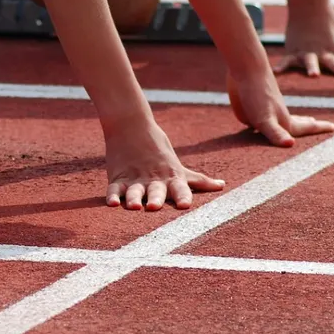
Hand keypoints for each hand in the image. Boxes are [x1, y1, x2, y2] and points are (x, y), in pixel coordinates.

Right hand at [104, 120, 224, 209]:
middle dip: (155, 199)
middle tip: (154, 207)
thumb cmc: (159, 150)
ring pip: (134, 191)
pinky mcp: (118, 178)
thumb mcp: (179, 167)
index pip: (179, 188)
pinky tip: (111, 203)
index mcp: (171, 177)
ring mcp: (135, 179)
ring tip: (134, 207)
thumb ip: (199, 181)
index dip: (182, 197)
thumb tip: (222, 186)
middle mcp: (153, 180)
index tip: (185, 206)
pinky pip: (114, 188)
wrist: (132, 126)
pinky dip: (112, 196)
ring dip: (134, 199)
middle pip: (155, 191)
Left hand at [227, 71, 333, 146]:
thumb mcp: (264, 119)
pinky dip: (267, 119)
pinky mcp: (250, 106)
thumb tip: (290, 144)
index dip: (319, 128)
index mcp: (283, 121)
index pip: (305, 128)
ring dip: (292, 121)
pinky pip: (262, 117)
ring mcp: (264, 110)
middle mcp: (276, 116)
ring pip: (281, 119)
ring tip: (302, 119)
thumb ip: (276, 133)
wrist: (245, 67)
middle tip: (318, 124)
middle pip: (296, 123)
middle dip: (307, 125)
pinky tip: (263, 119)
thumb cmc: (256, 95)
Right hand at [274, 5, 333, 77]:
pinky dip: (282, 66)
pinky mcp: (293, 51)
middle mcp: (324, 52)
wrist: (309, 5)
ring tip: (314, 75)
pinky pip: (288, 61)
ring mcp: (308, 52)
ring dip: (312, 67)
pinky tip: (277, 73)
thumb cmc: (328, 24)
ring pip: (311, 61)